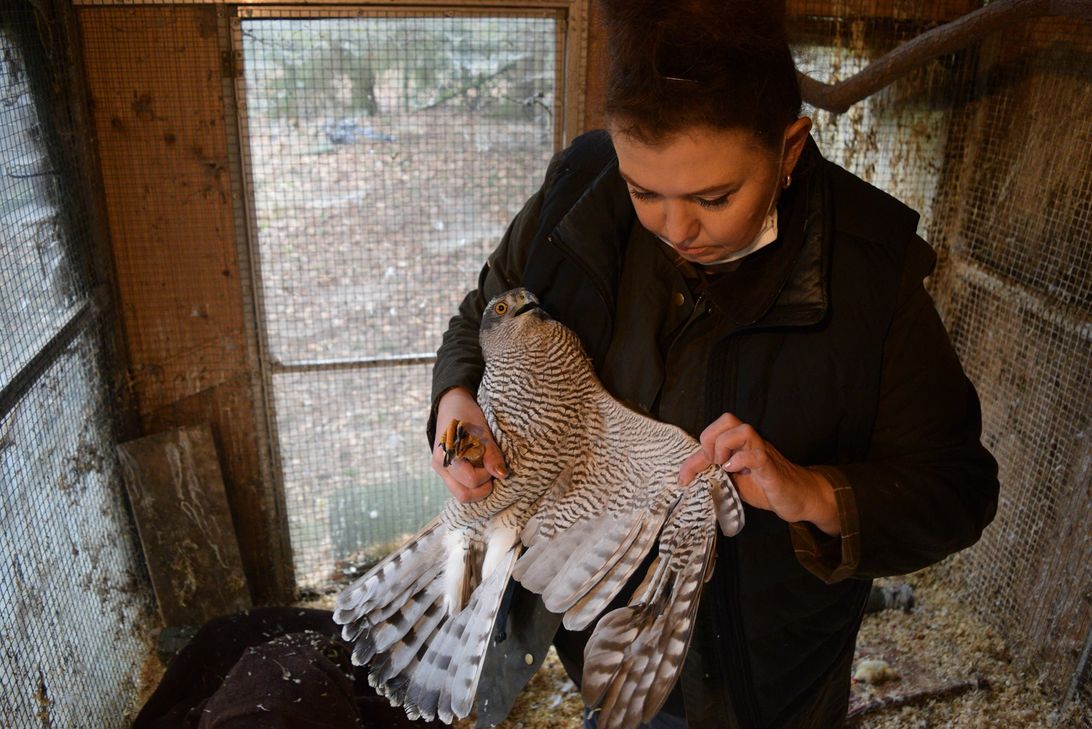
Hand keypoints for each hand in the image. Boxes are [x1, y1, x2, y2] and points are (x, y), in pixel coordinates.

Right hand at [432, 387, 507, 502]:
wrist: (451, 404)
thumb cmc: (467, 415)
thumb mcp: (482, 432)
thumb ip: (491, 454)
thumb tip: (501, 475)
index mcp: (447, 453)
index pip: (471, 480)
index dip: (487, 475)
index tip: (493, 462)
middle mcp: (440, 465)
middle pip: (463, 495)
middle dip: (483, 489)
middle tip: (492, 473)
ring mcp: (441, 469)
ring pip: (461, 494)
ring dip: (477, 488)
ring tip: (486, 471)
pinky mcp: (445, 471)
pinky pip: (459, 487)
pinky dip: (472, 485)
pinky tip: (480, 471)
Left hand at [678, 413, 838, 535]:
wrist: (799, 497)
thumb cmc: (766, 486)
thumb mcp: (733, 480)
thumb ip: (714, 473)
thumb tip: (688, 475)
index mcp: (739, 444)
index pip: (712, 434)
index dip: (693, 456)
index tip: (684, 478)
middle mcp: (751, 443)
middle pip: (727, 419)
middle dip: (710, 438)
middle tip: (711, 463)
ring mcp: (763, 453)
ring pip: (743, 430)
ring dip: (724, 446)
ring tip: (723, 466)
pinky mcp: (772, 469)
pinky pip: (757, 455)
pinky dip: (741, 460)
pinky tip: (734, 471)